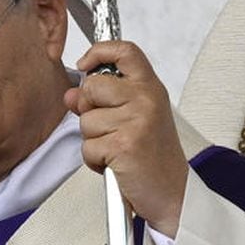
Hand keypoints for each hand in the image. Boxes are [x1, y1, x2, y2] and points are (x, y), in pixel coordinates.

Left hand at [64, 40, 188, 236]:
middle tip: (109, 128)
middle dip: (89, 110)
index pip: (125, 51)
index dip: (99, 51)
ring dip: (94, 140)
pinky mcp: (124, 144)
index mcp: (150, 88)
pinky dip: (95, 160)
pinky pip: (87, 146)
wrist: (173, 193)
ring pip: (86, 120)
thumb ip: (102, 101)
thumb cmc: (154, 157)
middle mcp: (145, 99)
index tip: (86, 63)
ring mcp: (136, 121)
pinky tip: (116, 163)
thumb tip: (71, 94)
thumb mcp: (134, 119)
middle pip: (92, 86)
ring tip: (117, 149)